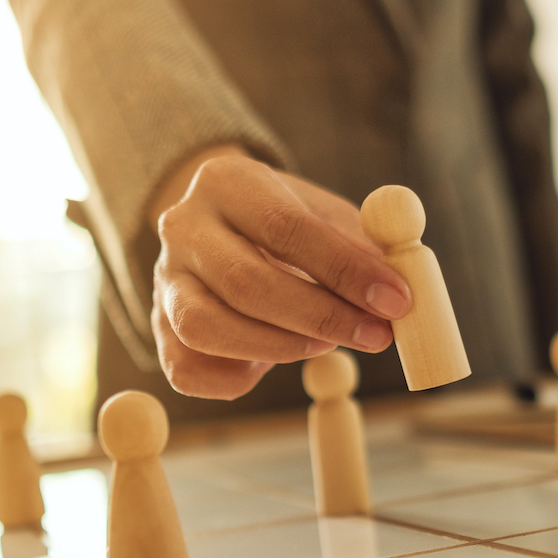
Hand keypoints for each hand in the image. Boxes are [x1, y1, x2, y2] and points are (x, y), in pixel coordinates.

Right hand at [150, 148, 410, 399]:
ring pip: (204, 326)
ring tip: (325, 344)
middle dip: (319, 316)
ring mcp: (163, 280)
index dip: (345, 270)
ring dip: (276, 347)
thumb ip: (362, 247)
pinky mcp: (158, 327)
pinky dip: (234, 376)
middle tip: (375, 335)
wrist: (227, 228)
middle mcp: (182, 227)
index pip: (285, 228)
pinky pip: (185, 368)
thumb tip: (398, 291)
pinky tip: (270, 362)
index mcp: (226, 181)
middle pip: (244, 281)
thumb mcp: (326, 216)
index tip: (396, 300)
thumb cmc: (289, 224)